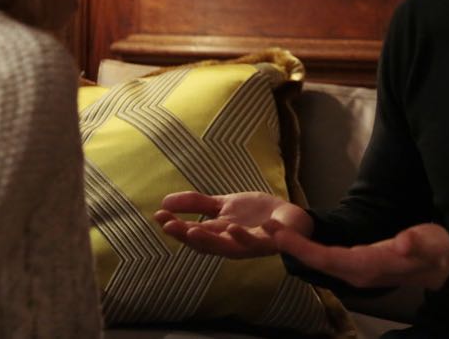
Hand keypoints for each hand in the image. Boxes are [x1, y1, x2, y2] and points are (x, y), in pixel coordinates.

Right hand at [154, 191, 312, 258]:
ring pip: (229, 246)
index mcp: (218, 235)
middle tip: (169, 226)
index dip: (175, 227)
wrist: (290, 218)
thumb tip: (163, 202)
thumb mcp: (223, 205)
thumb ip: (197, 205)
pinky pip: (261, 240)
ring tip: (195, 229)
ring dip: (212, 240)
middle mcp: (231, 243)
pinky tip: (236, 226)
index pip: (192, 233)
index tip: (158, 215)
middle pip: (206, 243)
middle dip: (187, 236)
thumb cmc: (256, 215)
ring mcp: (251, 244)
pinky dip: (249, 235)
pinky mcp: (271, 241)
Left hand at [265, 221, 448, 290]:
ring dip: (297, 248)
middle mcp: (358, 272)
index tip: (280, 234)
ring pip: (320, 262)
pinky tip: (296, 240)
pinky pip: (326, 260)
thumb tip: (404, 242)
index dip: (303, 248)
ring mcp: (357, 270)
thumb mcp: (433, 244)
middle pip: (318, 262)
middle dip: (292, 246)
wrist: (442, 267)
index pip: (329, 258)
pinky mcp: (358, 266)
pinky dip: (308, 249)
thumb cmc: (437, 251)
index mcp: (370, 266)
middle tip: (266, 227)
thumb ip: (419, 243)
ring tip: (273, 230)